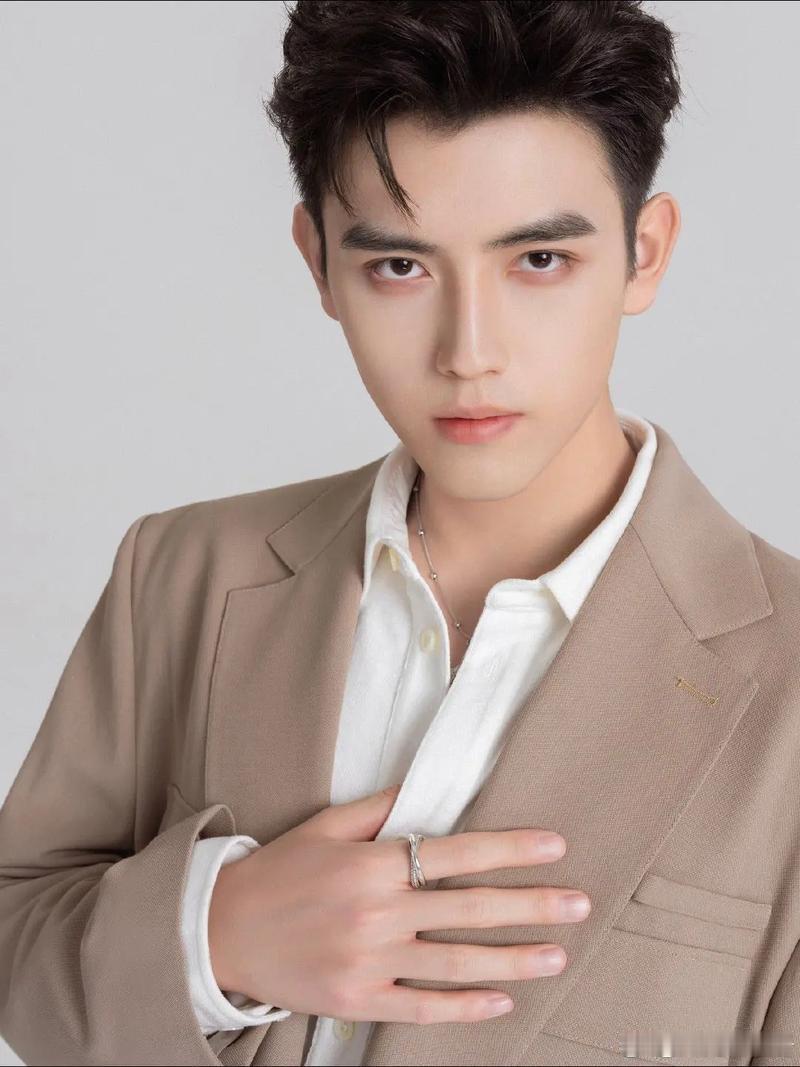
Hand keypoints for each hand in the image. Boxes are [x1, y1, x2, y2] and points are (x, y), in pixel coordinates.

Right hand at [208, 783, 589, 1024]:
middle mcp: (377, 912)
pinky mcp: (358, 1000)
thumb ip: (380, 808)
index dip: (510, 849)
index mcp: (371, 863)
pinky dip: (464, 1006)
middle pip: (469, 908)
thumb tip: (427, 788)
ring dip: (513, 958)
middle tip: (579, 904)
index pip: (457, 852)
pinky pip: (422, 1007)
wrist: (221, 929)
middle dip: (531, 905)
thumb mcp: (325, 826)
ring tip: (557, 954)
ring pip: (456, 961)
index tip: (554, 847)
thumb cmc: (278, 871)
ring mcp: (369, 960)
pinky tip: (501, 1000)